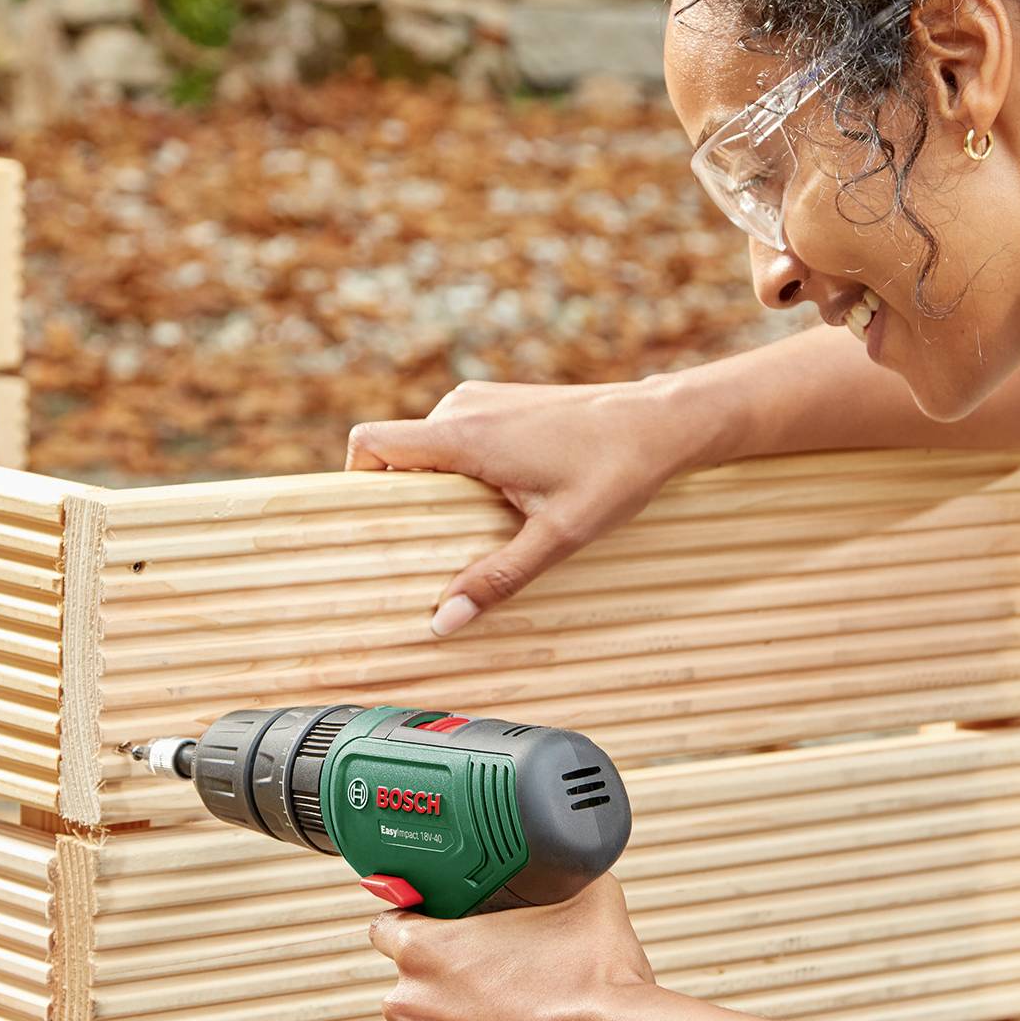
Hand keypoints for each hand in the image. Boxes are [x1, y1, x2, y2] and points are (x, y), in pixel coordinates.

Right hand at [347, 377, 713, 636]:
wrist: (662, 422)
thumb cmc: (616, 471)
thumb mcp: (557, 536)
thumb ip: (497, 578)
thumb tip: (444, 621)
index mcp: (464, 435)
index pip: (371, 443)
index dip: (356, 482)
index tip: (372, 525)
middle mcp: (463, 407)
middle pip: (397, 452)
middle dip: (406, 499)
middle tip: (432, 546)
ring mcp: (483, 399)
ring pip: (428, 447)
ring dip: (438, 486)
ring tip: (478, 524)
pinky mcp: (502, 401)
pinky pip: (456, 437)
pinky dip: (462, 469)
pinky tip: (503, 498)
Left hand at [367, 877, 664, 1020]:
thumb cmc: (599, 984)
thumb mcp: (587, 900)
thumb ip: (560, 878)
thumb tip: (570, 866)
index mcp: (425, 950)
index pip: (388, 929)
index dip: (417, 928)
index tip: (440, 938)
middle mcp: (411, 1007)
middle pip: (415, 992)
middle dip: (449, 992)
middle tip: (502, 991)